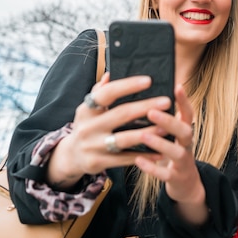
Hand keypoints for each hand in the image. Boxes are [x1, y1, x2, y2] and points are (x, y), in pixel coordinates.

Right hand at [47, 73, 168, 187]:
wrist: (70, 156)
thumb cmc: (87, 126)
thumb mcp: (88, 109)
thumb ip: (99, 92)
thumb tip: (109, 74)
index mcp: (86, 109)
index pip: (107, 93)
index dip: (127, 86)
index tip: (148, 80)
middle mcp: (87, 126)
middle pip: (121, 114)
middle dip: (145, 107)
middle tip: (166, 102)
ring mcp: (92, 146)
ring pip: (124, 139)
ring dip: (147, 133)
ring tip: (165, 128)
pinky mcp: (98, 162)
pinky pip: (124, 159)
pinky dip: (143, 156)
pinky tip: (159, 153)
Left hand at [134, 84, 207, 224]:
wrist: (186, 184)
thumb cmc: (172, 152)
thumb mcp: (172, 135)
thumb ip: (162, 118)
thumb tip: (146, 96)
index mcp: (184, 131)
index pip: (188, 113)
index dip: (184, 100)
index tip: (177, 85)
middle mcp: (186, 145)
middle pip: (185, 131)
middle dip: (169, 121)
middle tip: (152, 112)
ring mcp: (183, 162)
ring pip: (176, 152)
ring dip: (161, 144)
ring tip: (144, 135)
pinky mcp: (175, 178)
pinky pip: (165, 174)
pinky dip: (152, 167)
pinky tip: (139, 160)